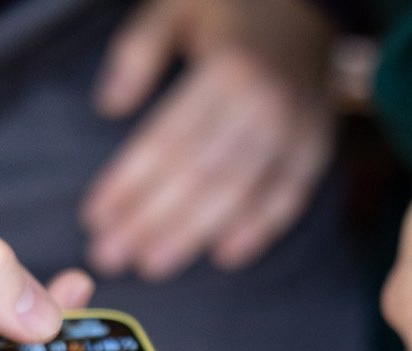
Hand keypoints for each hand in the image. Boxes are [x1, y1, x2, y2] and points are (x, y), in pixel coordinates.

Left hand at [82, 0, 335, 280]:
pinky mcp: (316, 148)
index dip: (128, 184)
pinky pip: (289, 199)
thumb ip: (139, 52)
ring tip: (153, 263)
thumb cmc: (233, 9)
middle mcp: (263, 105)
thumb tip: (107, 106)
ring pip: (237, 194)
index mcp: (226, 71)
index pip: (166, 141)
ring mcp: (294, 131)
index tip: (95, 217)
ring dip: (192, 235)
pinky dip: (259, 230)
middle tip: (111, 256)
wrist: (309, 4)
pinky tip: (225, 256)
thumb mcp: (177, 8)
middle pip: (198, 177)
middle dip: (150, 222)